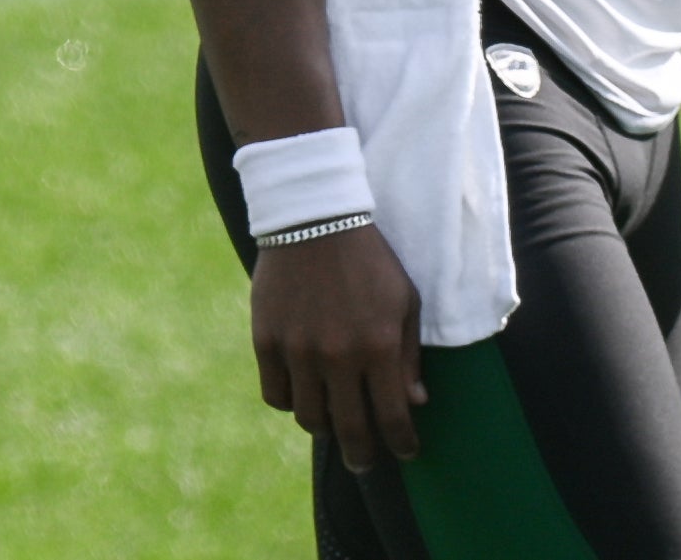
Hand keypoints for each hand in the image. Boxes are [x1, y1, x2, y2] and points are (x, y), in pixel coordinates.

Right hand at [250, 222, 426, 471]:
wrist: (313, 217)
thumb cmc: (369, 259)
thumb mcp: (403, 299)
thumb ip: (409, 354)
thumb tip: (415, 402)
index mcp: (378, 345)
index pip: (393, 416)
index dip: (402, 444)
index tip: (406, 453)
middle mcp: (338, 355)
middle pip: (349, 429)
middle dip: (362, 456)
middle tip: (364, 463)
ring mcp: (298, 350)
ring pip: (309, 417)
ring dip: (325, 427)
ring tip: (333, 422)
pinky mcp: (266, 340)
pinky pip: (276, 394)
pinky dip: (291, 401)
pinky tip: (303, 393)